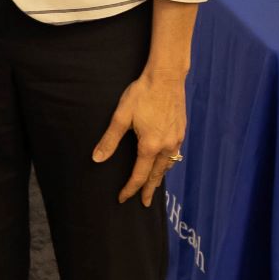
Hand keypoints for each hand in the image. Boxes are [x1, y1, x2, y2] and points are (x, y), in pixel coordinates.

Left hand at [93, 71, 186, 206]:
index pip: (138, 176)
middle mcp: (166, 146)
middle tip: (144, 203)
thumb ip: (109, 140)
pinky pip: (175, 154)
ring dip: (159, 177)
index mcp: (150, 146)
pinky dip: (168, 163)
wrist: (166, 77)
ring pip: (168, 165)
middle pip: (156, 175)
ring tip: (153, 185)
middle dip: (148, 190)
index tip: (123, 198)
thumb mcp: (121, 116)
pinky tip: (165, 162)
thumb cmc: (142, 94)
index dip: (130, 189)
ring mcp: (176, 139)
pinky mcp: (181, 130)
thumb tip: (97, 159)